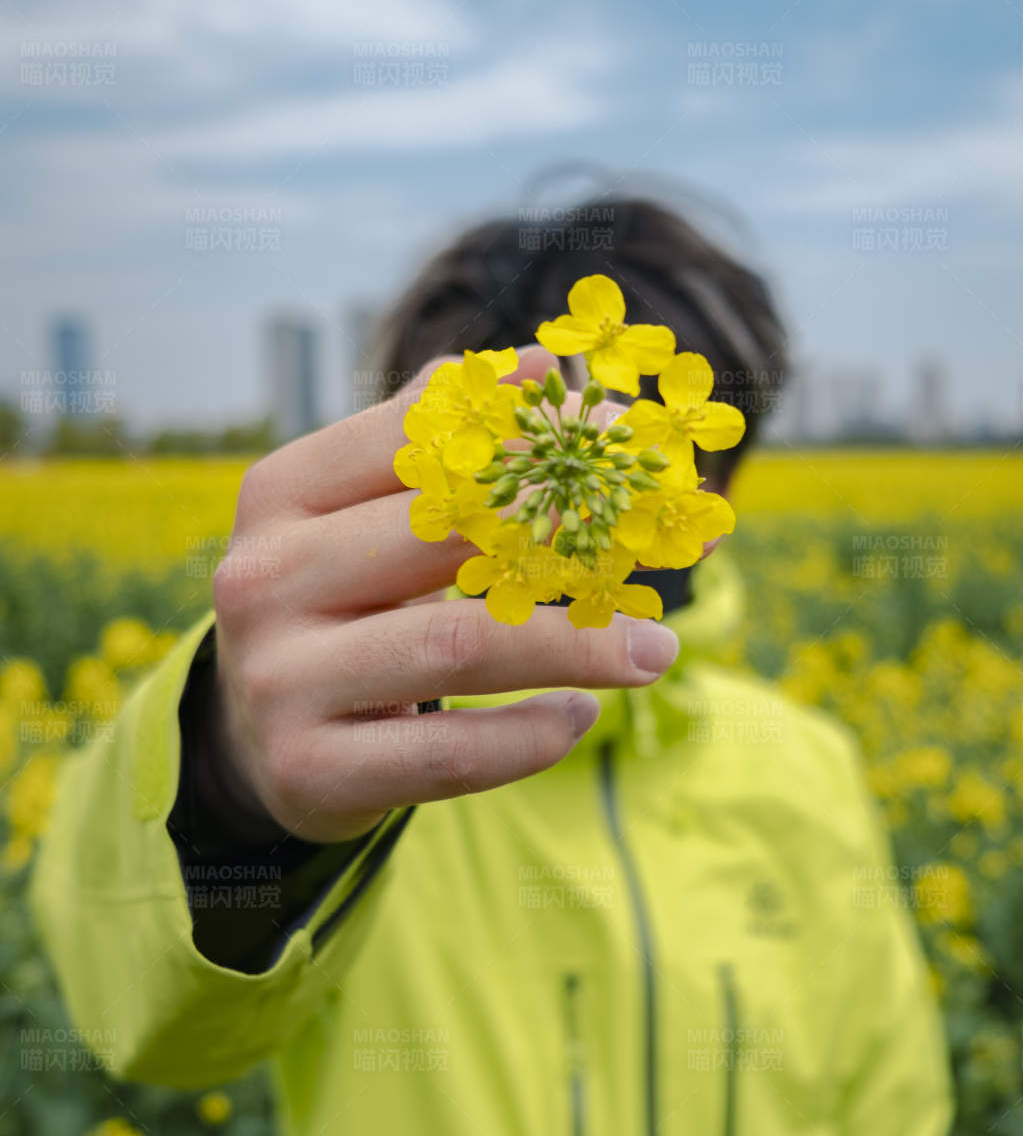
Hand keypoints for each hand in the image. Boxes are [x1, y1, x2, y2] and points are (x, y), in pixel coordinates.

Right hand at [210, 348, 679, 841]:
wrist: (254, 745)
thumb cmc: (338, 610)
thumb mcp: (360, 520)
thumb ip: (435, 446)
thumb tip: (536, 365)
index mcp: (280, 497)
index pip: (416, 445)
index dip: (528, 438)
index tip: (616, 444)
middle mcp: (265, 582)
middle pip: (445, 540)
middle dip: (568, 537)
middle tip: (654, 547)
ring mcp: (280, 682)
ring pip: (457, 648)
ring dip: (577, 647)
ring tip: (656, 651)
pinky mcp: (311, 770)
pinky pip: (449, 753)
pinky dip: (530, 736)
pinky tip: (579, 716)